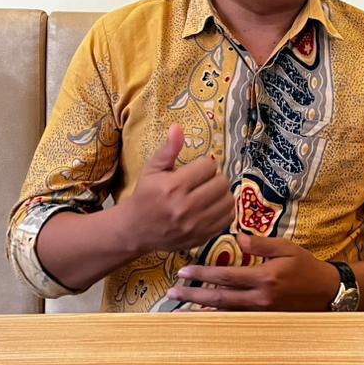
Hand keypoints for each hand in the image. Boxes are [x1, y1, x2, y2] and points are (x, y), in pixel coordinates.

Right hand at [123, 124, 234, 252]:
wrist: (135, 230)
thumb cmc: (144, 196)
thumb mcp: (152, 169)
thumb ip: (168, 149)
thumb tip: (178, 127)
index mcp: (173, 186)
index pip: (208, 166)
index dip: (205, 164)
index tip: (198, 169)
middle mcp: (186, 206)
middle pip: (221, 182)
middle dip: (215, 177)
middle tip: (205, 180)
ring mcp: (195, 224)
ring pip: (228, 201)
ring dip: (222, 194)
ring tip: (210, 193)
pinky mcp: (202, 237)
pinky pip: (227, 219)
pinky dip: (224, 210)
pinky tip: (213, 206)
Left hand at [165, 233, 340, 310]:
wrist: (327, 292)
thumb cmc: (306, 266)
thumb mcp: (287, 248)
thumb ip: (261, 244)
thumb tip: (238, 238)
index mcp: (264, 277)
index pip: (226, 276)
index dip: (203, 274)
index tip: (184, 271)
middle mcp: (259, 298)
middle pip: (219, 299)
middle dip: (193, 296)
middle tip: (172, 293)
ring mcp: (261, 312)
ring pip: (224, 313)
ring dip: (201, 310)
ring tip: (180, 308)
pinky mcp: (263, 319)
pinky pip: (235, 319)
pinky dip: (218, 318)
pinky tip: (205, 316)